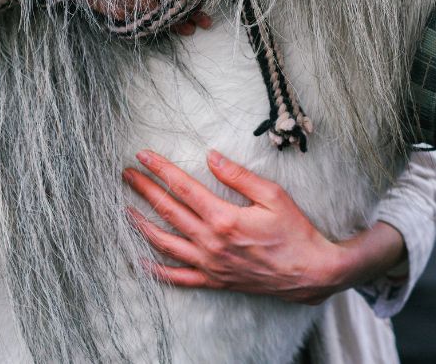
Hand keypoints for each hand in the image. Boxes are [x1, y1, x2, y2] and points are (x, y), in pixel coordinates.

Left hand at [122, 149, 406, 304]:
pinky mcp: (214, 280)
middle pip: (169, 211)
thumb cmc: (294, 231)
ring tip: (126, 209)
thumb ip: (239, 176)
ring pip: (166, 244)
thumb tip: (212, 157)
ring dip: (143, 225)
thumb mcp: (273, 195)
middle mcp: (211, 242)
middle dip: (145, 190)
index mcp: (224, 218)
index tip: (143, 157)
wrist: (309, 271)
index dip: (161, 170)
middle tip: (127, 175)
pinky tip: (142, 260)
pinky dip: (157, 270)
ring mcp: (210, 264)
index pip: (183, 188)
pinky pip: (178, 278)